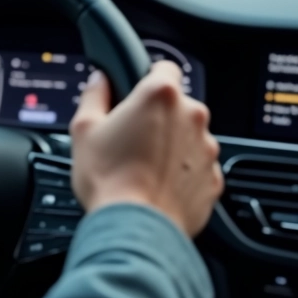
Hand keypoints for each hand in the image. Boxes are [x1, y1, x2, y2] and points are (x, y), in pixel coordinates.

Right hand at [69, 61, 222, 237]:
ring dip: (172, 145)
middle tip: (131, 137)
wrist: (135, 231)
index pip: (164, 66)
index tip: (138, 90)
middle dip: (158, 117)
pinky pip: (197, 167)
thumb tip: (100, 80)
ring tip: (143, 166)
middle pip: (177, 105)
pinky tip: (157, 184)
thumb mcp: (84, 128)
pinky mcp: (213, 180)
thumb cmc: (110, 179)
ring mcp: (206, 149)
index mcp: (160, 95)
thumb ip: (94, 94)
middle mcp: (191, 117)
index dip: (148, 76)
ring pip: (189, 137)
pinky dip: (182, 173)